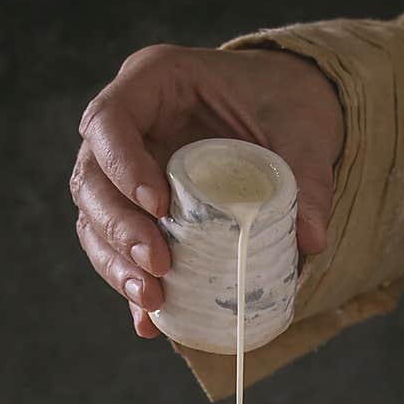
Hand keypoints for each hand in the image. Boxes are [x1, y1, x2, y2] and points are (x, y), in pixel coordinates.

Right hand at [71, 44, 344, 336]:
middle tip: (158, 266)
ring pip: (94, 221)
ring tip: (152, 301)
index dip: (123, 165)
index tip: (158, 205)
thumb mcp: (304, 129)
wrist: (287, 114)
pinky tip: (150, 322)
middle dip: (119, 229)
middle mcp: (128, 126)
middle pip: (92, 179)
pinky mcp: (137, 213)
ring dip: (116, 265)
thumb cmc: (287, 103)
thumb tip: (311, 240)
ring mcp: (125, 172)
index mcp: (154, 81)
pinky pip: (117, 251)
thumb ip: (308, 178)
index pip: (110, 120)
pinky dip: (130, 286)